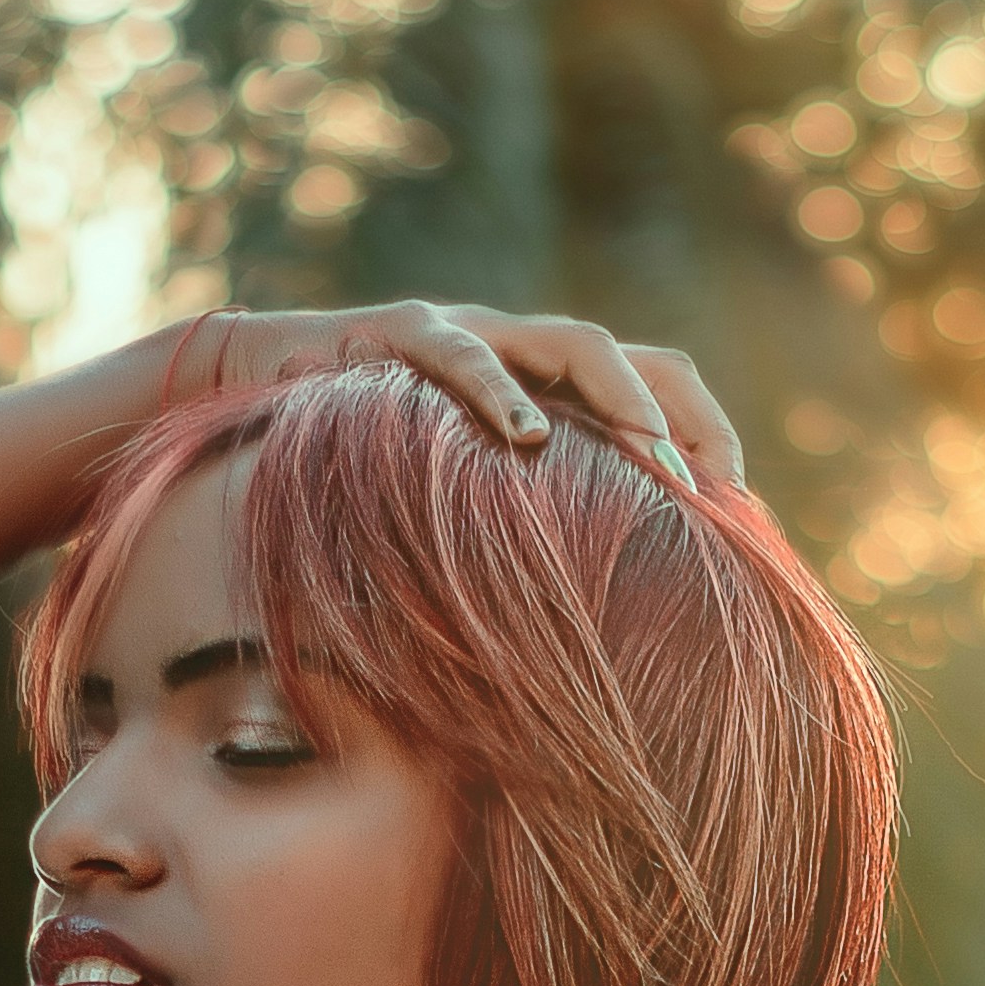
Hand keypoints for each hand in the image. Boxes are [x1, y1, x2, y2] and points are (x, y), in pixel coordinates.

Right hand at [163, 299, 747, 494]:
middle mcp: (520, 355)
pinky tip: (526, 436)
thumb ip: (512, 542)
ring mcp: (467, 336)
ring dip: (621, 401)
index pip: (656, 392)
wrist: (245, 387)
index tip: (739, 516)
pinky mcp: (399, 336)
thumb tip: (582, 649)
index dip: (706, 441)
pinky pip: (459, 354)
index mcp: (544, 393)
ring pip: (570, 343)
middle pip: (636, 359)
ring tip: (653, 457)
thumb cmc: (352, 466)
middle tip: (713, 494)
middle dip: (683, 422)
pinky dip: (498, 392)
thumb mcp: (449, 510)